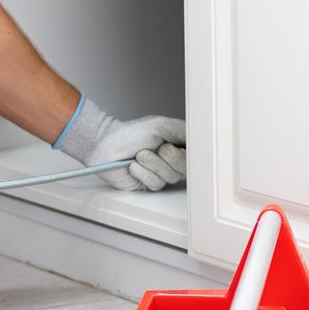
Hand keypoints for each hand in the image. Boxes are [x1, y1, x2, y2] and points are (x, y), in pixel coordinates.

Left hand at [54, 97, 187, 191]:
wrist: (106, 145)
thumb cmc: (130, 133)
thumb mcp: (161, 125)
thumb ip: (184, 131)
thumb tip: (202, 136)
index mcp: (178, 143)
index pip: (197, 153)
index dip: (189, 153)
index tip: (181, 147)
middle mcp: (172, 159)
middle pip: (186, 168)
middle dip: (170, 158)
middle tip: (158, 148)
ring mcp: (161, 173)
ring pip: (170, 177)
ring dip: (152, 164)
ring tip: (140, 154)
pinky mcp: (150, 184)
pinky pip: (156, 184)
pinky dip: (143, 173)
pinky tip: (134, 166)